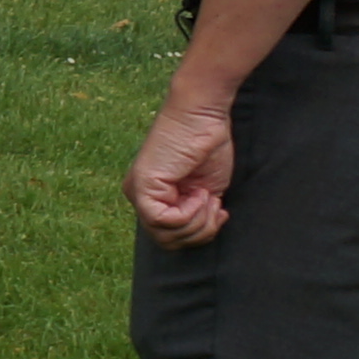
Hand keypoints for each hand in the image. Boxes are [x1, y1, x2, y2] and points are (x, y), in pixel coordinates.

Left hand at [129, 94, 237, 245]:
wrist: (202, 116)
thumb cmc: (207, 146)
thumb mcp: (204, 189)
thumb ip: (194, 212)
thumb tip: (196, 234)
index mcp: (154, 198)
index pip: (172, 238)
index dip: (201, 232)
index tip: (219, 210)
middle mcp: (140, 197)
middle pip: (169, 242)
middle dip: (200, 230)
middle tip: (214, 205)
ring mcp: (139, 192)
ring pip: (167, 236)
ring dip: (198, 222)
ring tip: (207, 197)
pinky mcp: (143, 186)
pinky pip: (165, 220)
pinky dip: (190, 213)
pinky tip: (200, 193)